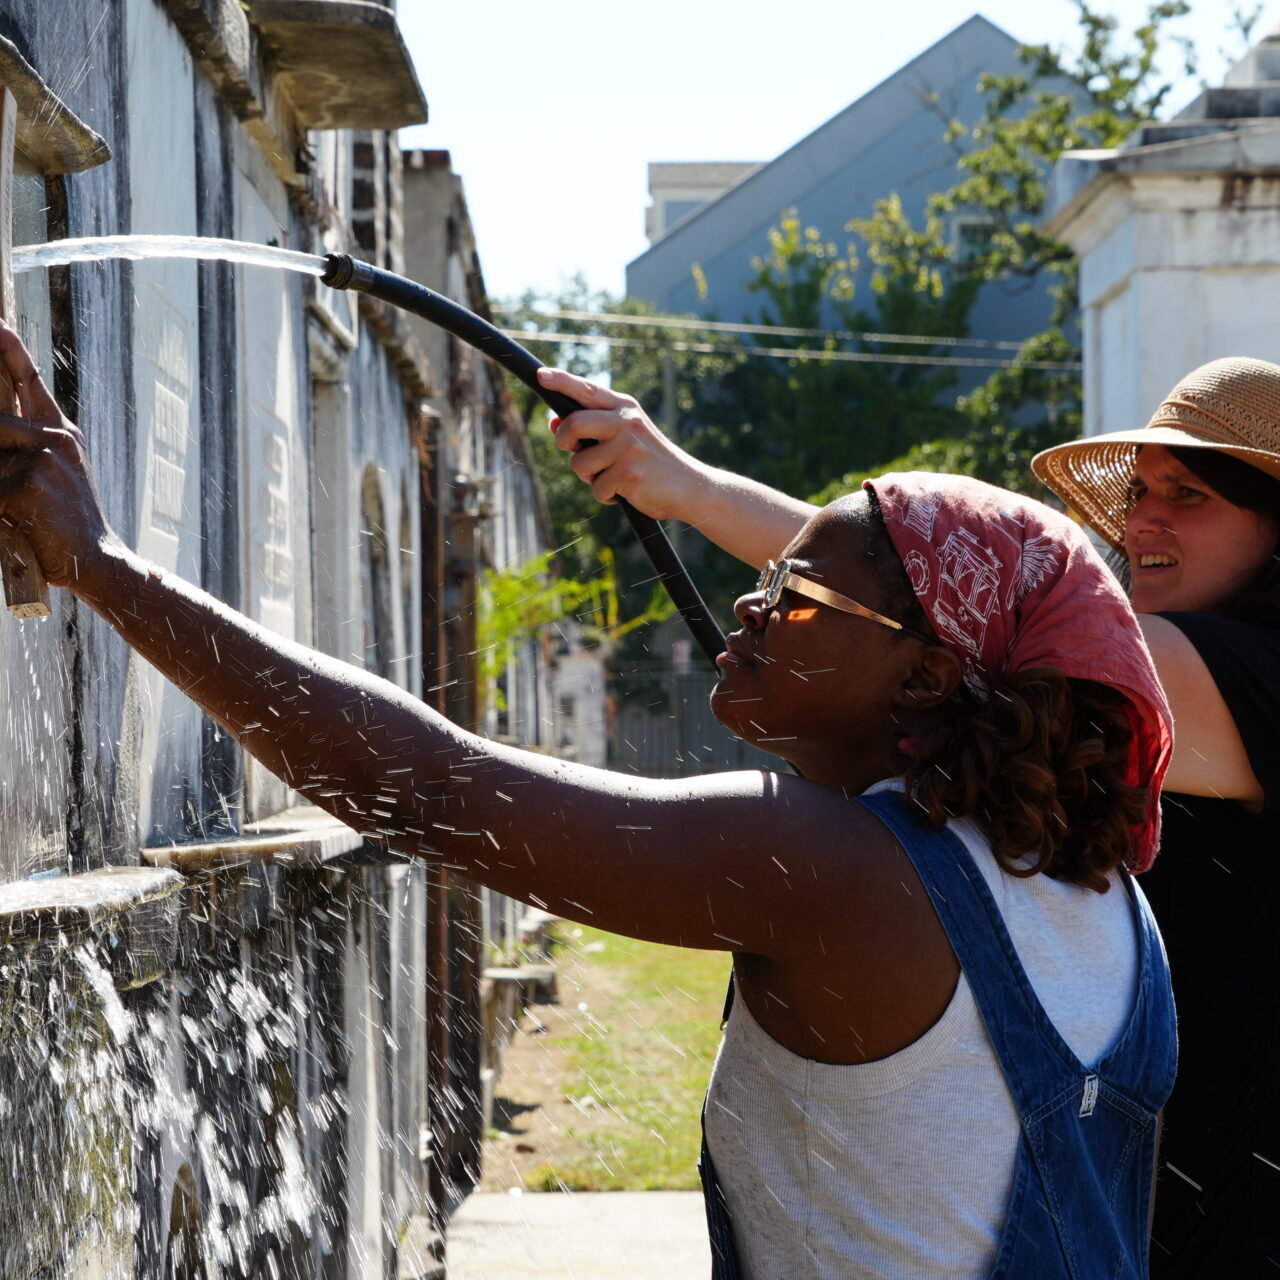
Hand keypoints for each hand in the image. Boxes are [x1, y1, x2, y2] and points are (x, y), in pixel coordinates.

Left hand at [0, 320, 118, 590]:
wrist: (97, 562)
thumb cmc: (65, 524)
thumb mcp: (53, 477)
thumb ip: (25, 447)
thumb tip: (0, 429)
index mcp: (63, 433)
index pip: (30, 380)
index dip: (10, 350)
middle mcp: (57, 437)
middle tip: (22, 474)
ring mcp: (45, 457)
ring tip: (18, 505)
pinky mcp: (31, 482)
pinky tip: (15, 522)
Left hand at [536, 367, 703, 521]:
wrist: (688, 485)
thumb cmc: (649, 461)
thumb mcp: (624, 436)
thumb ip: (591, 428)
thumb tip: (553, 422)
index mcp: (624, 407)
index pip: (586, 389)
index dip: (561, 381)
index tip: (541, 375)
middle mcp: (625, 422)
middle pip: (573, 424)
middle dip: (564, 441)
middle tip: (572, 449)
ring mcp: (627, 447)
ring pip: (580, 463)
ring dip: (589, 477)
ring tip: (613, 476)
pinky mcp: (628, 473)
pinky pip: (596, 489)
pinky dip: (606, 496)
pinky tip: (626, 491)